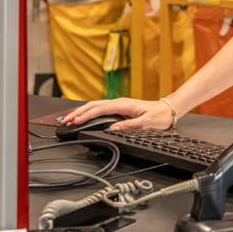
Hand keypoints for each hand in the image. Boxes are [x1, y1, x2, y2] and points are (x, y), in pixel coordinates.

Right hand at [61, 97, 176, 130]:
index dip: (85, 115)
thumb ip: (128, 126)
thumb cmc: (159, 116)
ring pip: (95, 106)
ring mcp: (119, 105)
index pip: (100, 109)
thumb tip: (111, 128)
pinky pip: (100, 109)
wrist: (168, 110)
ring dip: (81, 112)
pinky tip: (83, 117)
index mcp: (124, 105)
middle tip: (64, 122)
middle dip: (77, 113)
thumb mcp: (146, 123)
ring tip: (69, 120)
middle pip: (93, 105)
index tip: (74, 122)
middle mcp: (120, 103)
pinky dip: (89, 112)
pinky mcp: (119, 108)